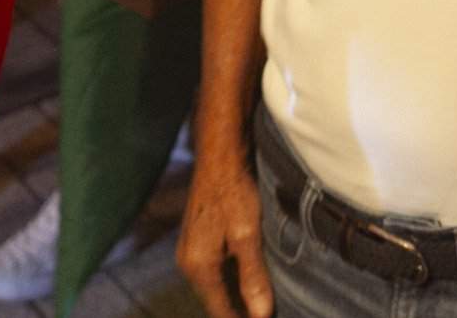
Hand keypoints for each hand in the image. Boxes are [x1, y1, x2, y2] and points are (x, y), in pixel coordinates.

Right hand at [177, 147, 273, 317]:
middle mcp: (188, 263)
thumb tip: (259, 315)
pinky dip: (233, 279)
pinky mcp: (199, 241)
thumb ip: (252, 276)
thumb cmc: (233, 190)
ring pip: (216, 286)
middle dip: (240, 311)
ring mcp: (191, 251)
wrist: (219, 155)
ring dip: (237, 295)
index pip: (220, 311)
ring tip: (263, 302)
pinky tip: (252, 278)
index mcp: (197, 266)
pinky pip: (215, 271)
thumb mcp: (248, 234)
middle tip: (267, 313)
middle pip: (216, 301)